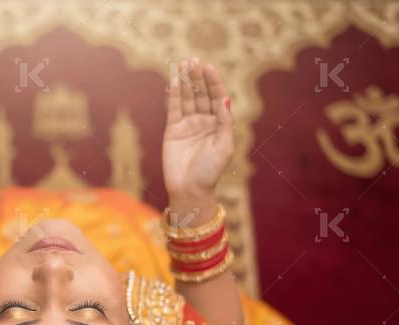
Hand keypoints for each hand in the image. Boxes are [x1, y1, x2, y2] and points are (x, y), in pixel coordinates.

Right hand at [162, 59, 232, 200]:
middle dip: (198, 77)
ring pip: (187, 98)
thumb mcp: (224, 145)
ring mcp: (188, 125)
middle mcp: (204, 121)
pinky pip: (174, 108)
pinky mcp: (172, 130)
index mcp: (219, 124)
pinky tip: (174, 80)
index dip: (213, 82)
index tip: (209, 67)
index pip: (217, 97)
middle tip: (194, 61)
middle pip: (201, 94)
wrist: (189, 189)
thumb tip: (226, 99)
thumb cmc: (210, 171)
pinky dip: (174, 94)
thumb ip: (224, 121)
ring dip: (186, 81)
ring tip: (184, 64)